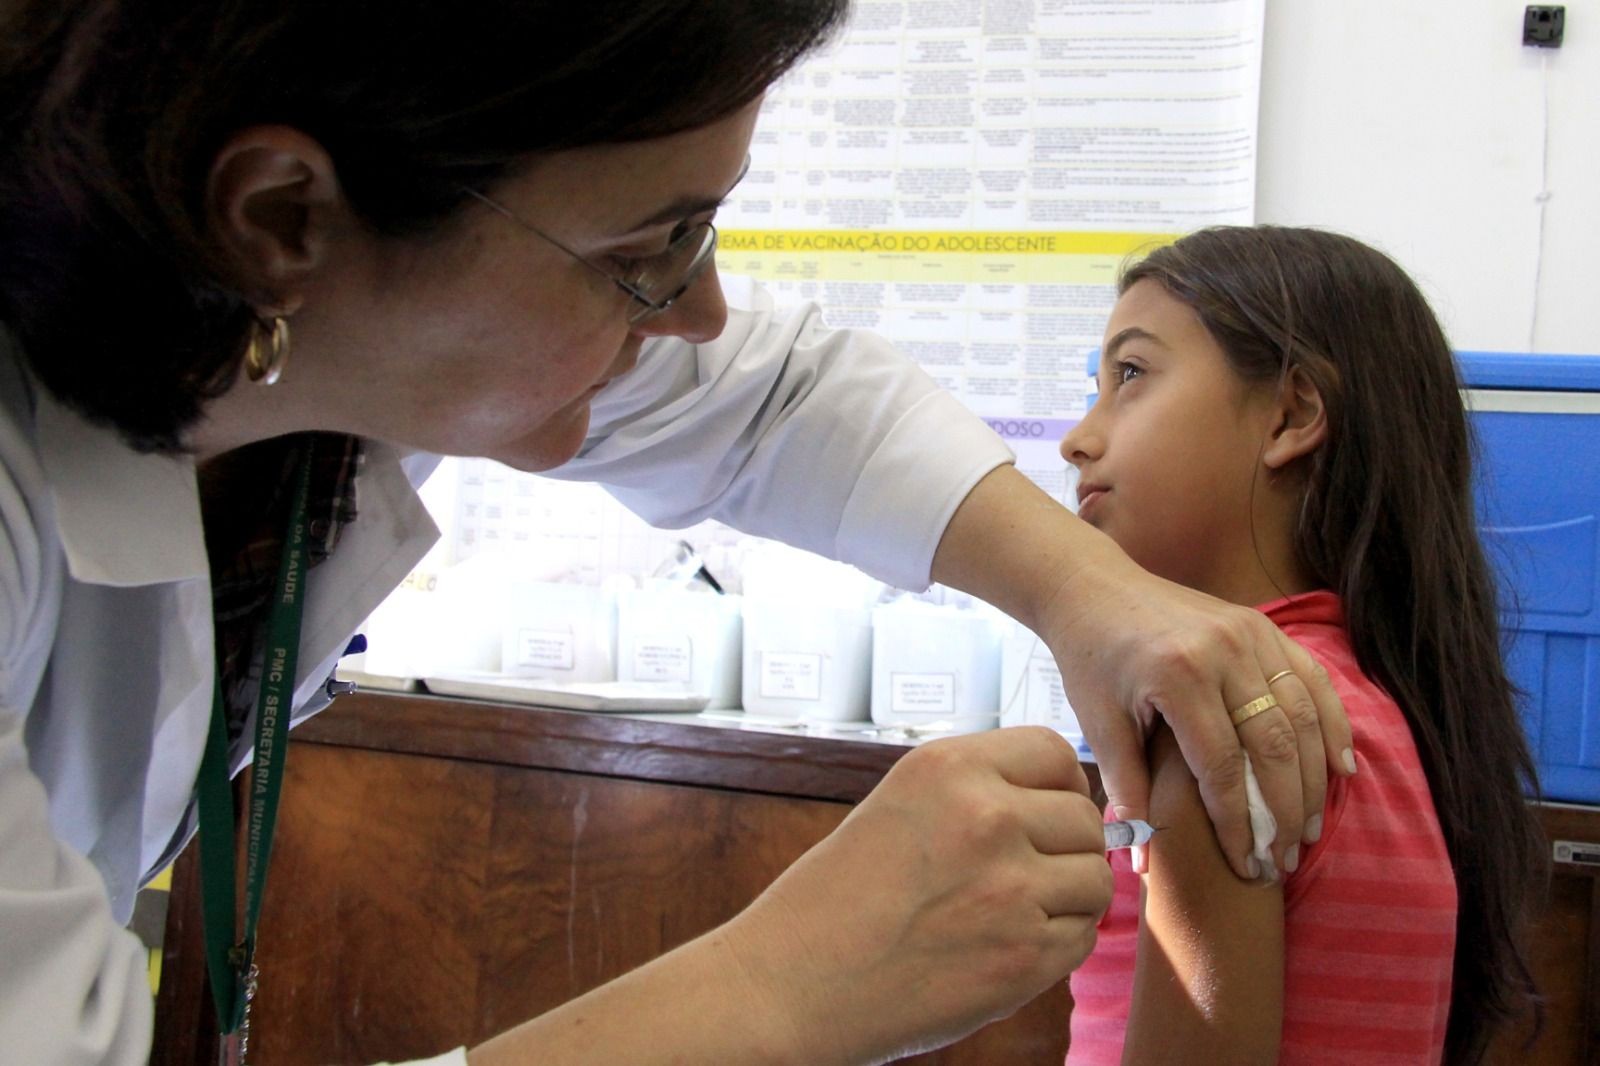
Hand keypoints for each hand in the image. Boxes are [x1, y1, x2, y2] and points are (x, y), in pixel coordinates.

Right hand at [722, 727, 1111, 1063]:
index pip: (1056, 752)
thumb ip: (981, 792)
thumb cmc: (841, 896)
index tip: (1042, 812)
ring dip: (1068, 897)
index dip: (1059, 785)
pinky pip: (1083, 936)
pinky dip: (1059, 944)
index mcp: (950, 767)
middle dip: (1065, 847)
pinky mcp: (1025, 956)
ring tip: (1013, 911)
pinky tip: (1006, 945)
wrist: (795, 980)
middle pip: (1085, 818)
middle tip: (1021, 874)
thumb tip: (1071, 803)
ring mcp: (1012, 888)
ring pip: (1095, 878)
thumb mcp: (902, 804)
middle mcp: (987, 817)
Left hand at [1044, 552, 1353, 880]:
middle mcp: (1223, 652)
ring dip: (1312, 778)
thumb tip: (1143, 858)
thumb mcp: (1098, 724)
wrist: (1093, 588)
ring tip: (1308, 829)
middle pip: (1274, 745)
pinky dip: (1330, 724)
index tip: (1247, 864)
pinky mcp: (1261, 626)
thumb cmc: (1091, 660)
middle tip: (1285, 858)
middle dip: (1283, 811)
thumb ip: (1127, 790)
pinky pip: (1310, 679)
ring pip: (1302, 715)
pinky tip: (1340, 767)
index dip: (1239, 822)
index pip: (1224, 767)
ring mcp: (1249, 634)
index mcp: (1180, 676)